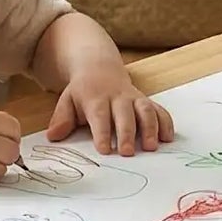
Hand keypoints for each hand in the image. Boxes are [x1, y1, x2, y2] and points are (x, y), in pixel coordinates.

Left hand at [46, 60, 174, 156]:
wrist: (99, 68)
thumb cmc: (83, 92)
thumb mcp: (67, 101)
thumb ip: (62, 119)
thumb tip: (53, 136)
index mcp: (96, 98)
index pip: (100, 115)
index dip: (103, 132)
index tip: (105, 150)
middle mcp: (118, 97)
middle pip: (125, 114)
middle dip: (127, 133)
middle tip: (128, 153)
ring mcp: (135, 98)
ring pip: (146, 110)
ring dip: (150, 128)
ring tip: (151, 147)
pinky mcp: (147, 101)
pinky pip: (160, 110)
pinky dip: (166, 123)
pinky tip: (168, 139)